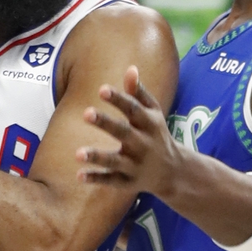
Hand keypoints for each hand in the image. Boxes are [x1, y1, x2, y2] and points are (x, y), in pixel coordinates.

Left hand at [77, 66, 179, 196]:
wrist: (174, 171)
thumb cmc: (157, 134)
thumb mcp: (153, 113)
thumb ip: (139, 92)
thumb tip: (130, 68)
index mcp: (149, 124)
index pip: (133, 109)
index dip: (118, 99)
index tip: (102, 89)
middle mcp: (143, 144)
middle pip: (123, 133)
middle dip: (106, 123)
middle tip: (86, 113)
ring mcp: (135, 165)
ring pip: (115, 161)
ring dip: (97, 157)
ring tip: (78, 153)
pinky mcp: (127, 181)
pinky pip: (111, 180)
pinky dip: (96, 178)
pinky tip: (78, 175)